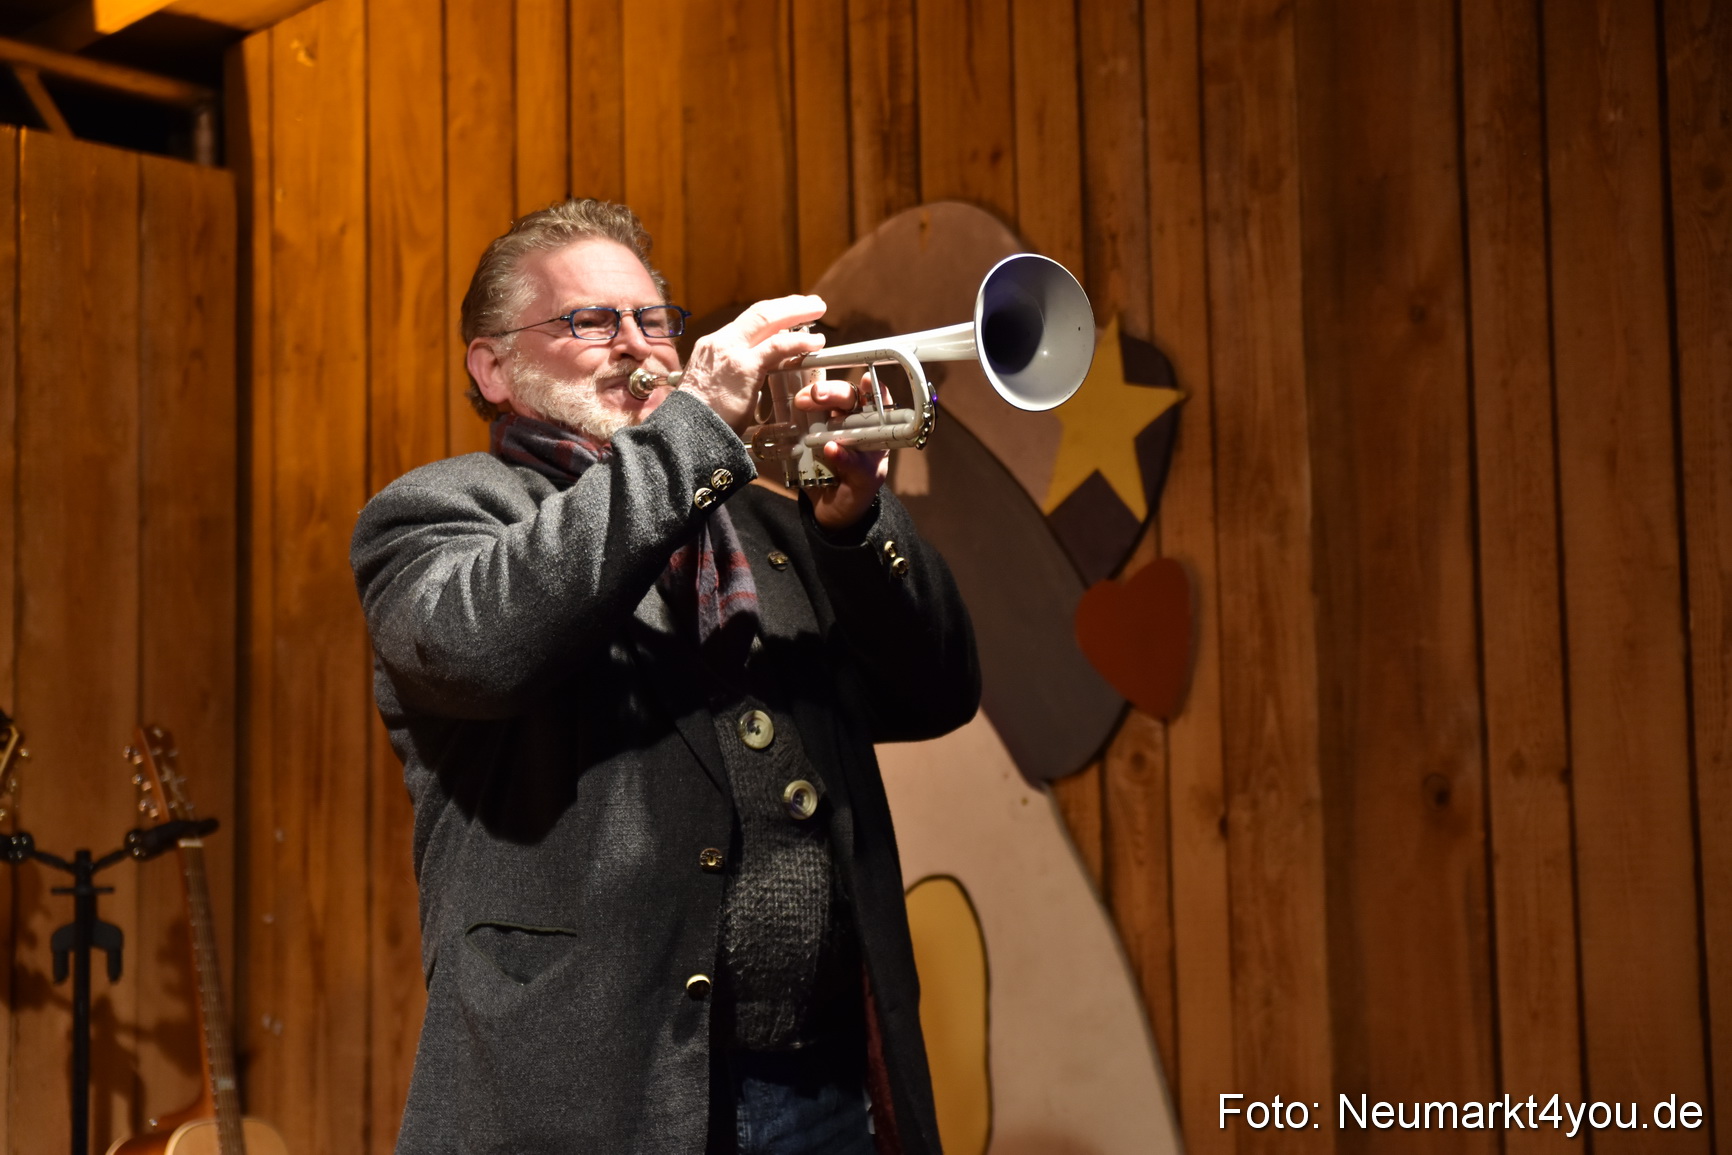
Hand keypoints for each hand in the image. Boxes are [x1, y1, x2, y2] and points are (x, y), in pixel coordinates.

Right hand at [676, 295, 827, 430]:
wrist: (685, 433)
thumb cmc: (701, 420)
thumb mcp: (713, 388)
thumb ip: (733, 378)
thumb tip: (753, 383)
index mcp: (711, 347)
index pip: (746, 322)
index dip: (771, 315)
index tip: (788, 314)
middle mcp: (719, 342)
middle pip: (758, 313)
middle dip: (787, 305)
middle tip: (811, 303)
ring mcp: (731, 352)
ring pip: (768, 320)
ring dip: (797, 312)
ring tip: (818, 309)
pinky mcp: (744, 367)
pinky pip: (777, 347)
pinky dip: (799, 343)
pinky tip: (815, 342)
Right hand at [794, 375, 888, 530]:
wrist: (833, 512)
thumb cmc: (856, 493)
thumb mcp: (862, 483)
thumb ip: (853, 466)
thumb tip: (832, 447)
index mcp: (875, 431)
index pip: (879, 402)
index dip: (873, 388)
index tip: (863, 381)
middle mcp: (853, 422)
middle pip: (846, 397)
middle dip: (832, 391)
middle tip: (816, 395)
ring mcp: (828, 426)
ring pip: (822, 402)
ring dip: (812, 397)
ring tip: (800, 402)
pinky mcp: (807, 434)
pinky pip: (801, 419)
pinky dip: (794, 413)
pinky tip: (789, 411)